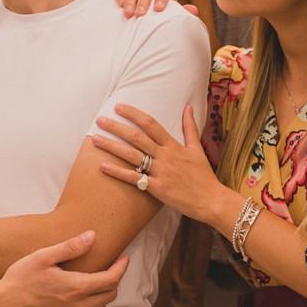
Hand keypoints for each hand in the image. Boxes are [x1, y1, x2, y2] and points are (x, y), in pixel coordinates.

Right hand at [0, 230, 129, 306]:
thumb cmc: (19, 281)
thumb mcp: (43, 257)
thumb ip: (70, 247)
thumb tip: (92, 236)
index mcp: (76, 288)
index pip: (112, 279)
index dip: (121, 268)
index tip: (124, 258)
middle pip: (109, 295)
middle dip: (113, 280)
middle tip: (108, 268)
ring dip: (100, 295)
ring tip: (91, 282)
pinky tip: (75, 299)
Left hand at [92, 104, 225, 223]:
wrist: (211, 200)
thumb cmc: (204, 175)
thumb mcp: (197, 148)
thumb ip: (190, 127)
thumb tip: (189, 107)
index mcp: (173, 145)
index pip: (150, 124)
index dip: (133, 114)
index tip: (119, 107)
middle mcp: (165, 156)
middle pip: (137, 137)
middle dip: (116, 127)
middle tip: (99, 120)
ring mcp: (160, 172)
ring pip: (132, 155)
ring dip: (112, 146)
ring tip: (95, 139)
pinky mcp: (157, 188)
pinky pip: (134, 178)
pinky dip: (117, 172)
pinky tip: (102, 166)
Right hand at [114, 0, 198, 17]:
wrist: (143, 7)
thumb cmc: (159, 11)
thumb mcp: (170, 12)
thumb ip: (180, 11)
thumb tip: (194, 10)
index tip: (158, 9)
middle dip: (143, 0)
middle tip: (140, 14)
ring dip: (130, 0)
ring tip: (129, 14)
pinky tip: (120, 4)